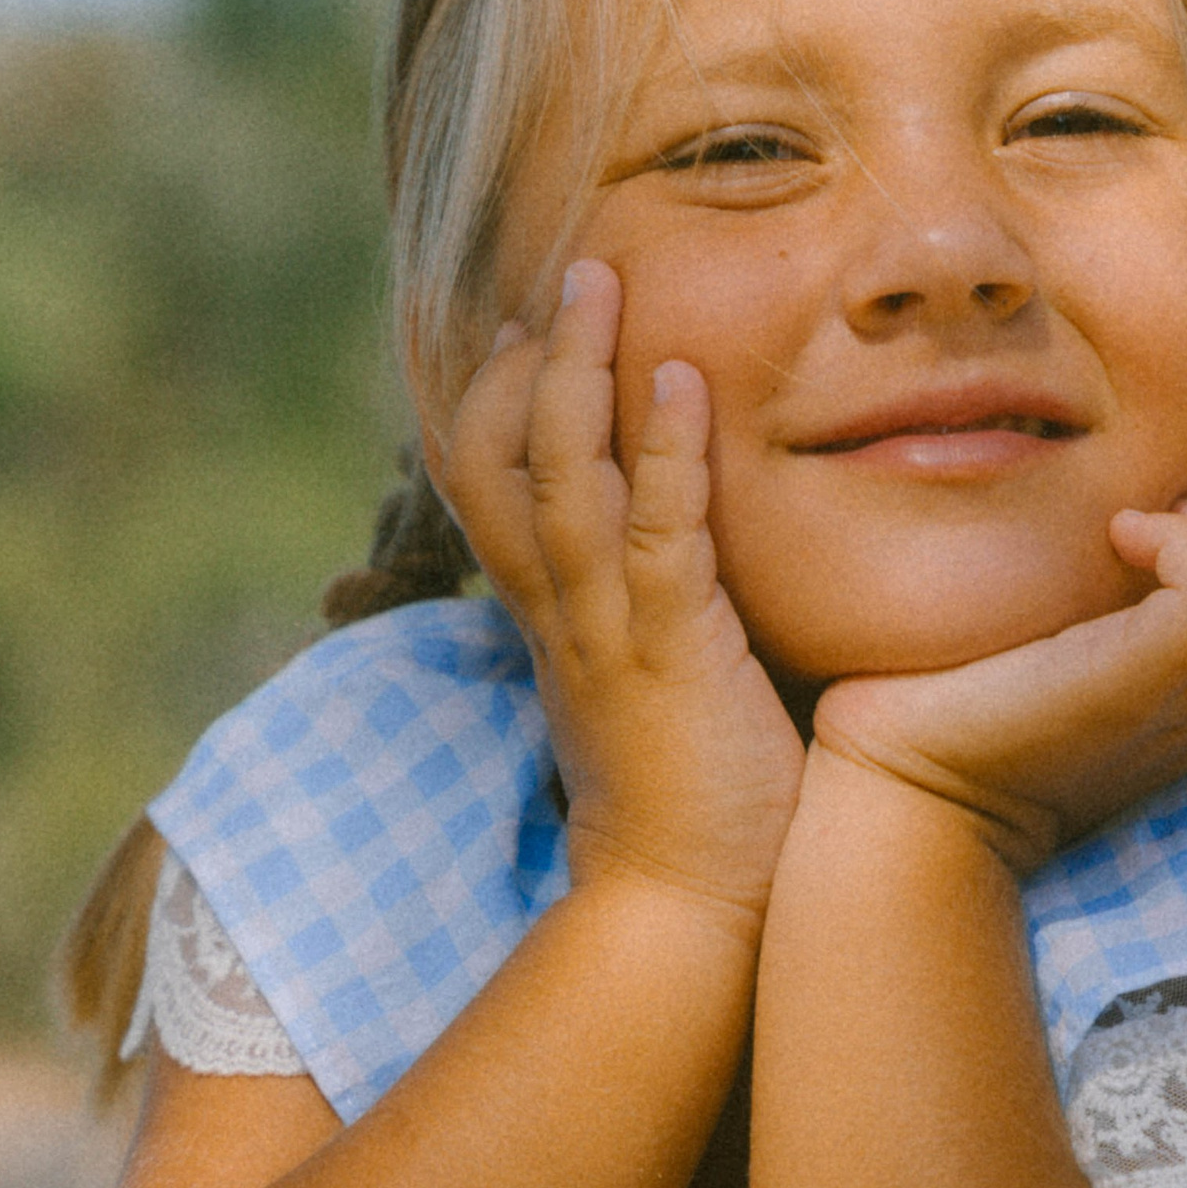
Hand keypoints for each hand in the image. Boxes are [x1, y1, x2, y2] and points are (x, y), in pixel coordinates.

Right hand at [439, 260, 805, 926]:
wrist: (686, 916)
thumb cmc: (692, 814)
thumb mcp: (651, 700)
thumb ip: (653, 631)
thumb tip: (683, 580)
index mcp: (554, 624)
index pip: (494, 489)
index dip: (499, 401)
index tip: (523, 325)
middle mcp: (562, 617)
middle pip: (500, 460)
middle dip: (524, 360)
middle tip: (562, 272)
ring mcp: (609, 633)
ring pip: (563, 477)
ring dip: (581, 371)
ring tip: (602, 280)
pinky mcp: (674, 654)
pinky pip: (656, 533)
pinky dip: (663, 451)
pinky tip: (681, 379)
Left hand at [808, 501, 1186, 872]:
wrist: (902, 790)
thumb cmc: (957, 712)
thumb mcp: (1063, 648)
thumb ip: (1112, 606)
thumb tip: (1121, 519)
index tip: (1169, 533)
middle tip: (1171, 525)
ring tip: (1155, 531)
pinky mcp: (1140, 688)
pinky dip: (1183, 542)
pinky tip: (1114, 537)